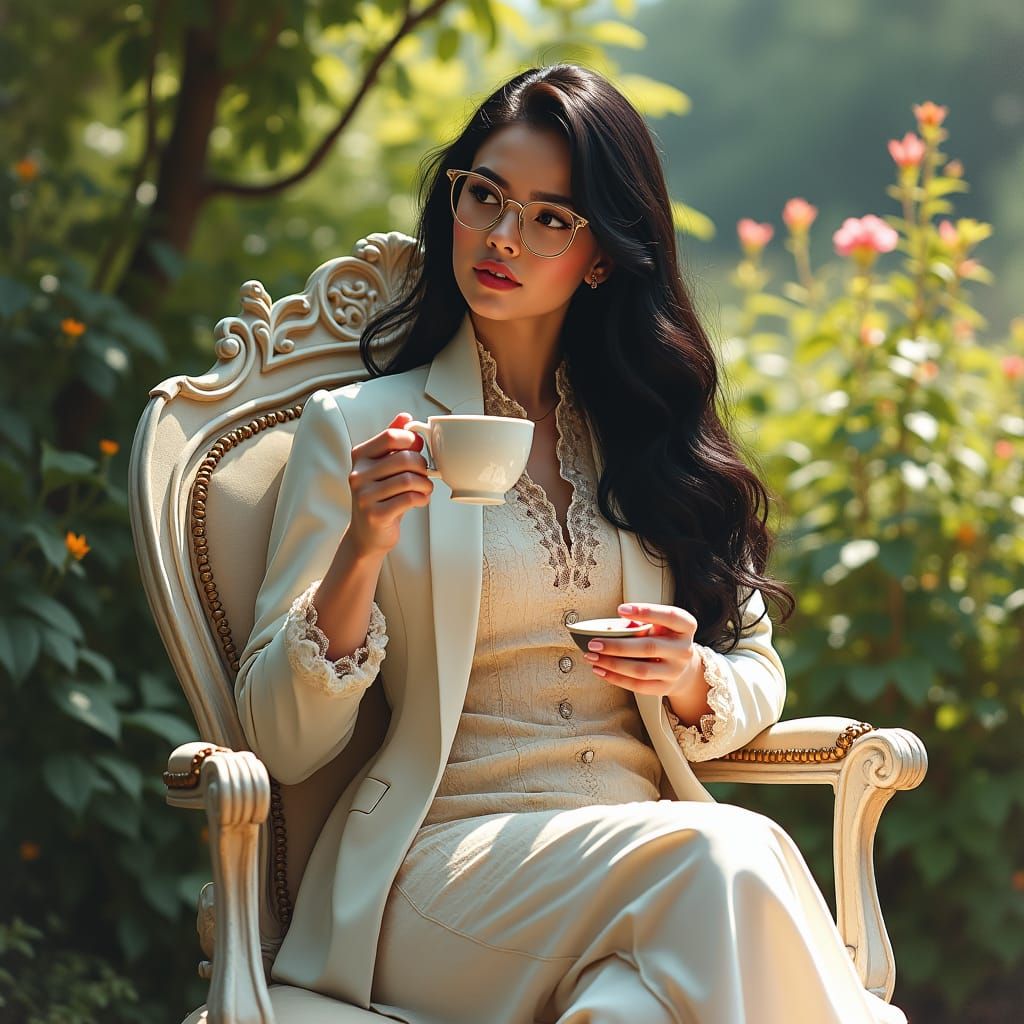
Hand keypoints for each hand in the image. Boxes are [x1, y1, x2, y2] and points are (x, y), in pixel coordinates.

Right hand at [347, 412, 433, 555]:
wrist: (367, 534)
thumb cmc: (379, 496)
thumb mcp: (382, 466)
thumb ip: (391, 440)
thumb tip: (405, 416)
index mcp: (360, 456)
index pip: (391, 436)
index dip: (412, 441)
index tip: (419, 449)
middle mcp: (358, 474)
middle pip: (403, 458)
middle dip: (422, 465)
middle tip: (425, 473)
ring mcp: (364, 495)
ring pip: (409, 479)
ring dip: (425, 484)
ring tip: (424, 489)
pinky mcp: (375, 514)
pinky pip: (409, 499)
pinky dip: (422, 499)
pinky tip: (420, 500)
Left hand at [582, 602, 704, 697]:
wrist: (684, 668)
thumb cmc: (665, 639)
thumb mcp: (660, 625)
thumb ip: (640, 623)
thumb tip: (611, 629)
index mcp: (685, 627)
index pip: (670, 616)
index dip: (646, 611)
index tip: (621, 609)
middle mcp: (684, 650)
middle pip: (649, 647)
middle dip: (617, 645)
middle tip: (594, 642)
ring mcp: (676, 671)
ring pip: (640, 669)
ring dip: (612, 663)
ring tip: (592, 657)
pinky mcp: (665, 687)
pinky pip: (638, 685)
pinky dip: (616, 678)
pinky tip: (600, 670)